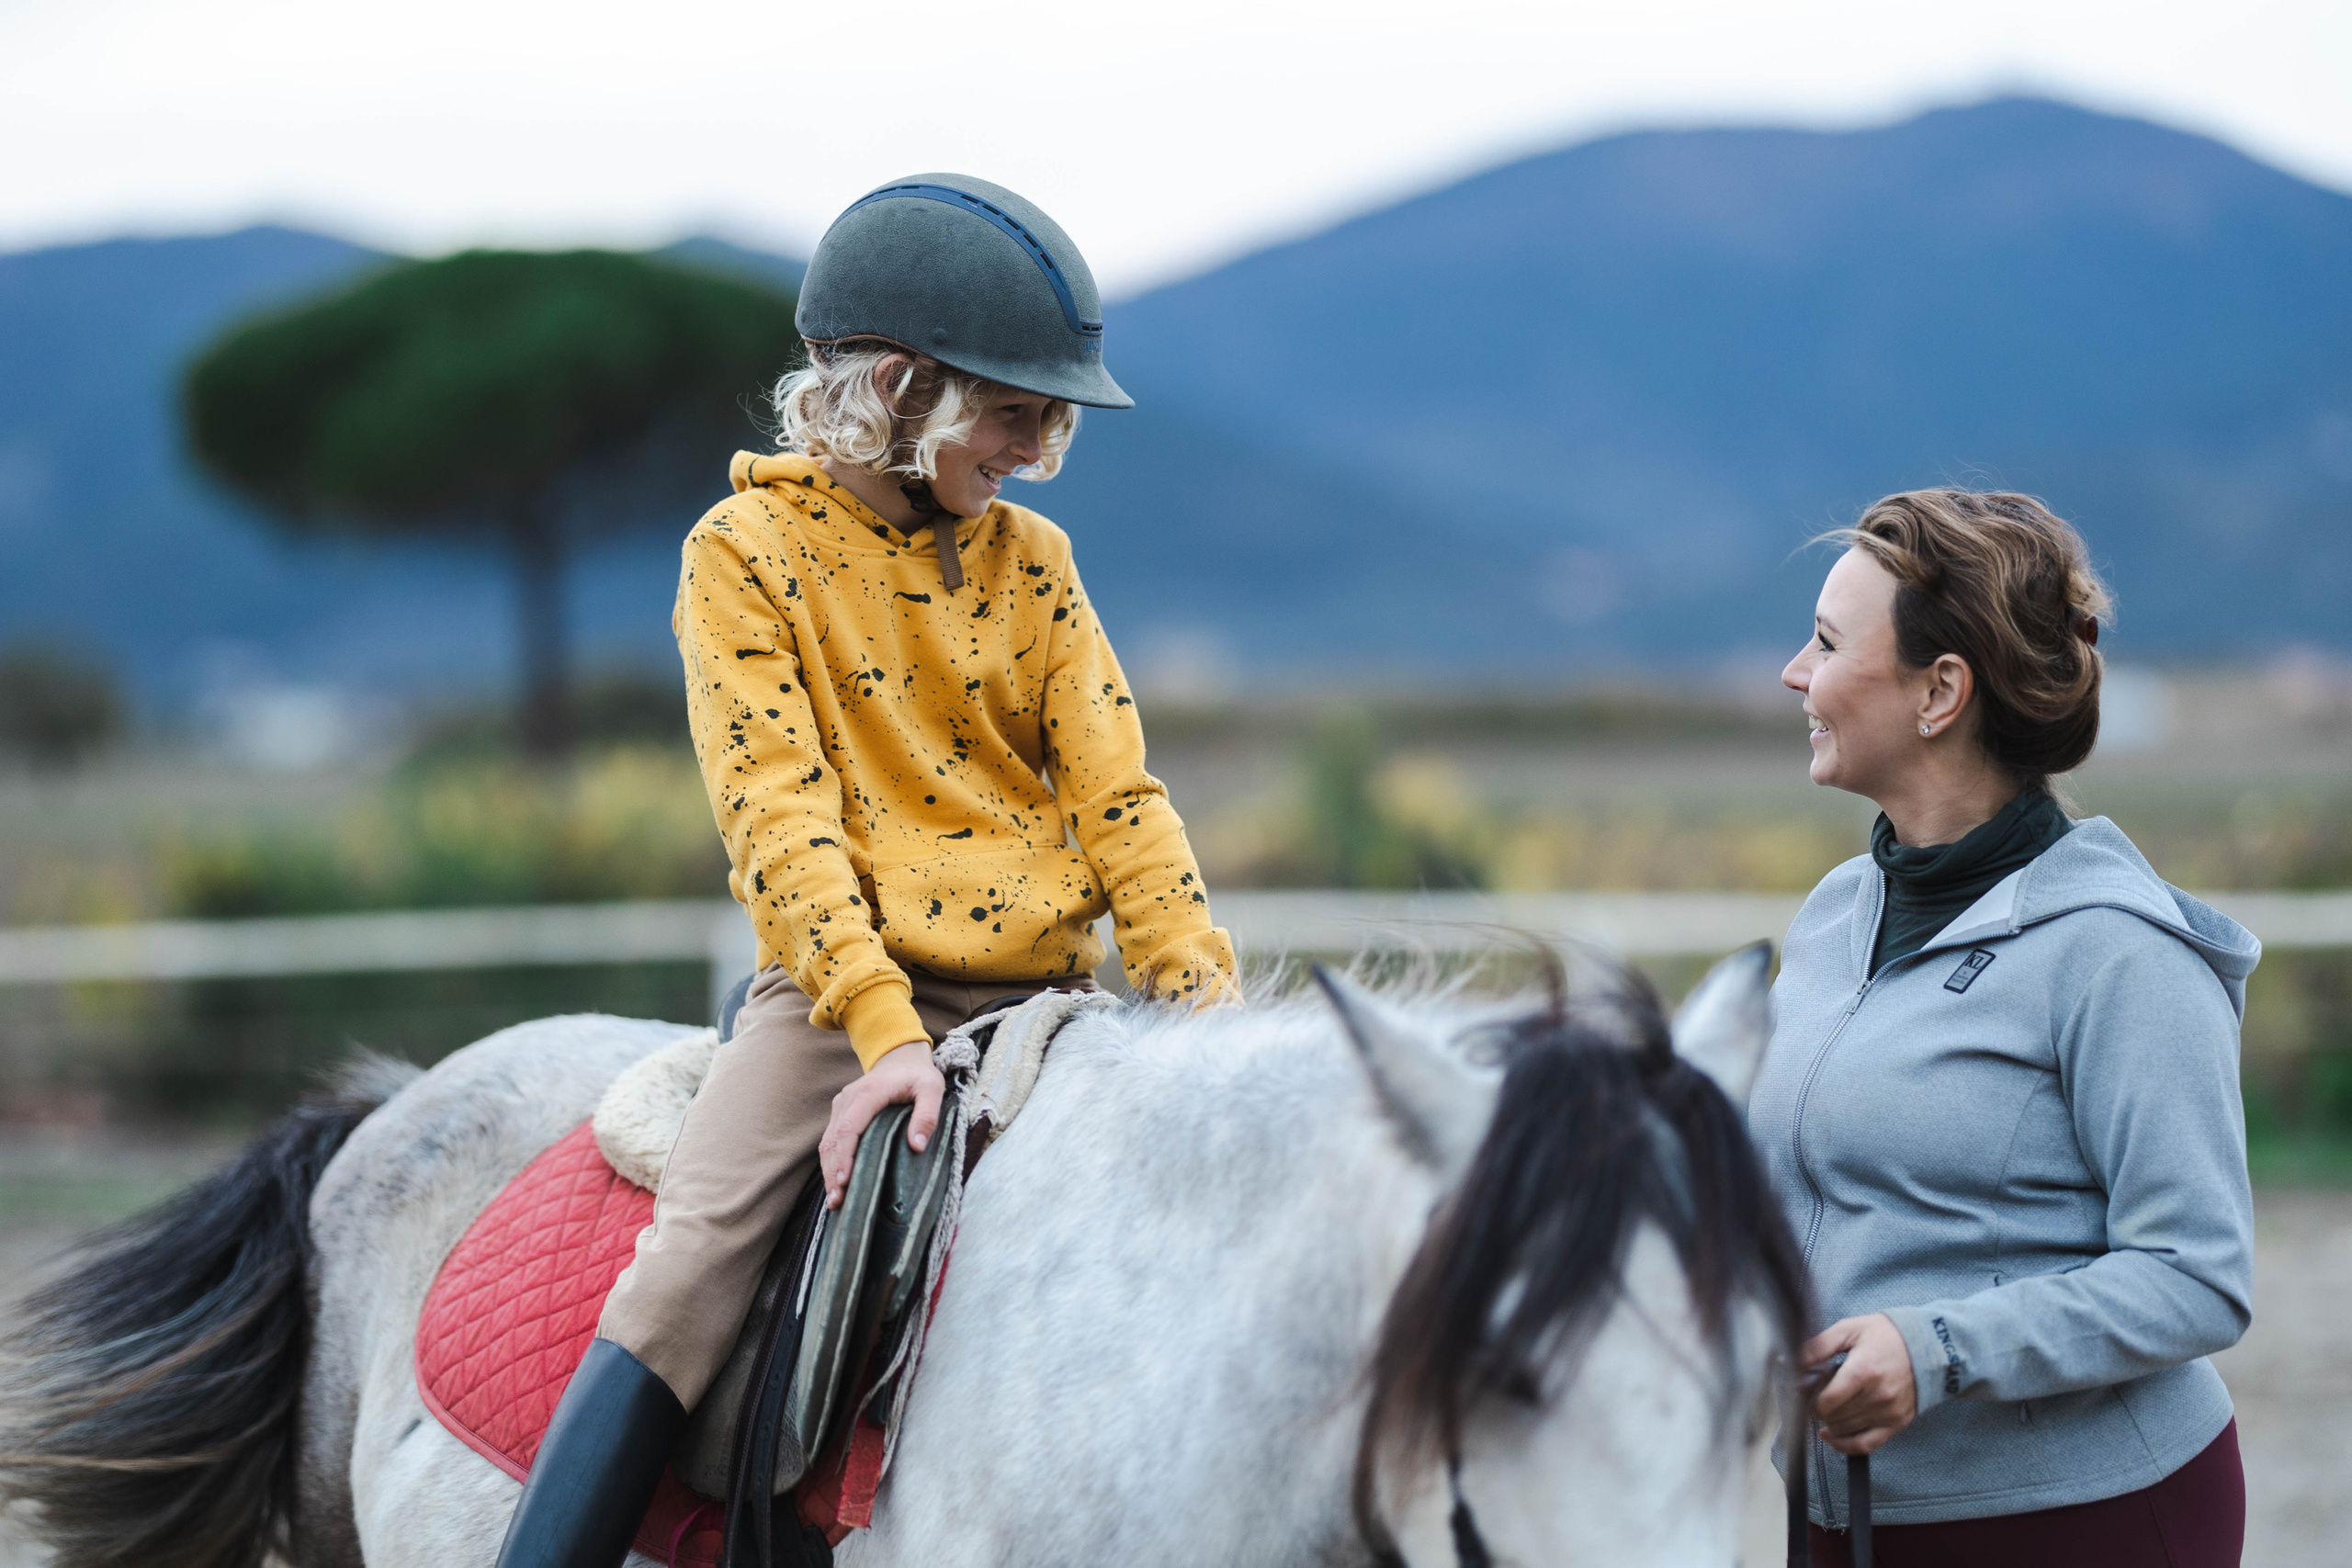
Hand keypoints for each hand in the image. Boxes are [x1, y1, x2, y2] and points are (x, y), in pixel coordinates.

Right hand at [817, 1041, 941, 1209]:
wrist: (900, 1056)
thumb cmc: (918, 1075)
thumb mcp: (932, 1089)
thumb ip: (927, 1115)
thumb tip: (916, 1146)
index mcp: (870, 1093)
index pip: (850, 1127)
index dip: (845, 1155)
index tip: (845, 1180)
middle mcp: (849, 1098)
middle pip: (834, 1139)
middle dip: (833, 1171)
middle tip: (837, 1201)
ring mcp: (842, 1104)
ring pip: (828, 1141)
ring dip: (829, 1170)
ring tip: (834, 1200)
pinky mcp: (841, 1111)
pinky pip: (831, 1139)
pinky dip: (831, 1161)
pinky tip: (836, 1182)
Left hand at [1804, 1314, 1917, 1454]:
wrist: (1930, 1347)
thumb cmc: (1887, 1335)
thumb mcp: (1850, 1329)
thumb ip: (1819, 1346)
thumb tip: (1790, 1361)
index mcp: (1863, 1371)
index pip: (1825, 1402)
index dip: (1807, 1397)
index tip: (1802, 1387)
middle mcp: (1877, 1397)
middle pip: (1831, 1416)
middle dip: (1816, 1404)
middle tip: (1818, 1389)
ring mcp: (1888, 1413)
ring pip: (1843, 1431)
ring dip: (1828, 1419)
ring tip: (1832, 1400)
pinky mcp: (1896, 1423)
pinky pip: (1865, 1445)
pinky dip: (1844, 1445)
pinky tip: (1830, 1435)